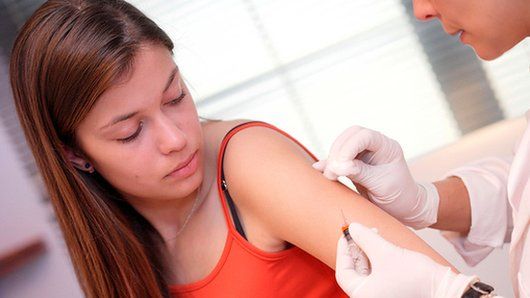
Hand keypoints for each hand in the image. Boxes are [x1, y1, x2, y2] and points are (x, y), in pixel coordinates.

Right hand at [313, 126, 437, 228]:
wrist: (403, 209)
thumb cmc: (398, 196)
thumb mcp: (380, 185)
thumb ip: (360, 172)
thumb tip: (337, 166)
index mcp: (387, 147)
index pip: (364, 136)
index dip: (349, 147)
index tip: (340, 166)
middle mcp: (375, 146)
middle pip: (350, 135)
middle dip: (338, 151)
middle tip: (332, 171)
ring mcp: (364, 153)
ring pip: (342, 144)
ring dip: (332, 158)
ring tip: (328, 175)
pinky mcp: (354, 163)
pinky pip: (338, 158)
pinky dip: (329, 164)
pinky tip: (321, 171)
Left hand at [336, 223, 476, 297]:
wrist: (446, 289)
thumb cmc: (418, 279)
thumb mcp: (385, 252)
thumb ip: (365, 239)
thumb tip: (352, 229)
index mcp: (362, 295)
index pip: (343, 272)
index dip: (343, 251)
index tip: (347, 235)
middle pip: (355, 272)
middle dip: (358, 250)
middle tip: (363, 233)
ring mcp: (381, 296)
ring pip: (366, 273)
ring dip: (369, 253)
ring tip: (376, 236)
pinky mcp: (391, 293)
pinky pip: (377, 277)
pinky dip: (377, 262)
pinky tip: (383, 248)